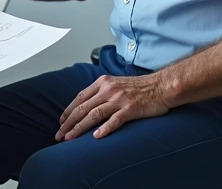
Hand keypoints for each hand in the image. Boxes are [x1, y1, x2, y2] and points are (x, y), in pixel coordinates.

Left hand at [56, 75, 170, 140]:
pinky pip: (114, 120)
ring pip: (94, 114)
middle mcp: (108, 89)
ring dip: (80, 128)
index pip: (80, 97)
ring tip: (70, 138)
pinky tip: (96, 136)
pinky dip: (104, 128)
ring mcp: (119, 99)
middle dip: (68, 123)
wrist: (162, 86)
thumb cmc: (141, 87)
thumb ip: (102, 91)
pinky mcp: (130, 109)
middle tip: (59, 135)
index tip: (61, 122)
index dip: (68, 111)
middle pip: (83, 107)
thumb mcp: (116, 83)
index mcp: (103, 82)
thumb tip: (87, 104)